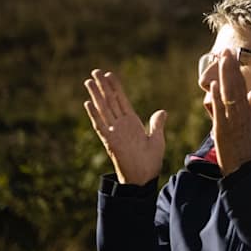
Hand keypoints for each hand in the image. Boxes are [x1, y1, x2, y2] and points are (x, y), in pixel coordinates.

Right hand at [84, 69, 166, 184]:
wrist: (144, 179)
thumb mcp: (157, 139)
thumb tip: (162, 111)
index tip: (109, 74)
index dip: (115, 87)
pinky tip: (88, 103)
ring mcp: (114, 132)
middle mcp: (121, 125)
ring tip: (88, 81)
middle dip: (103, 85)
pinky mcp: (110, 141)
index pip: (122, 100)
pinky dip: (94, 114)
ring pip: (103, 109)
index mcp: (132, 122)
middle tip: (95, 71)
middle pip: (110, 100)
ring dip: (95, 95)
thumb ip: (156, 124)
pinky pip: (100, 125)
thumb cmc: (150, 162)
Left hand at [209, 53, 250, 174]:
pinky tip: (214, 86)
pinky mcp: (223, 130)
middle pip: (236, 86)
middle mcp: (241, 113)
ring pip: (229, 95)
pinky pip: (220, 112)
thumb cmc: (248, 147)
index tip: (231, 54)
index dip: (235, 69)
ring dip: (225, 76)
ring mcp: (233, 121)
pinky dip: (217, 98)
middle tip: (226, 50)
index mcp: (246, 110)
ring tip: (222, 60)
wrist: (246, 169)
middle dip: (230, 67)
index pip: (241, 85)